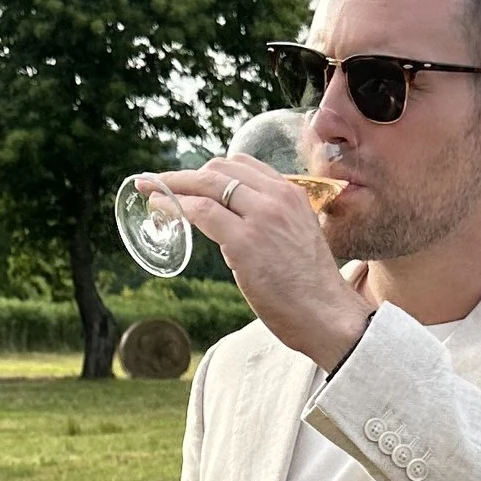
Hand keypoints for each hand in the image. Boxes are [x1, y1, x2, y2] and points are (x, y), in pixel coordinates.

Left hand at [139, 156, 371, 372]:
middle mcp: (277, 197)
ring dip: (173, 185)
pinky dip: (174, 206)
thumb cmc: (312, 289)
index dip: (211, 170)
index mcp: (291, 194)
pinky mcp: (244, 241)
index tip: (192, 178)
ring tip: (151, 190)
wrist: (329, 315)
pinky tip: (160, 208)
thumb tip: (231, 229)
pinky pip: (200, 212)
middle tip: (160, 181)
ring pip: (206, 184)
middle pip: (220, 169)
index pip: (243, 165)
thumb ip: (270, 225)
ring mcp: (260, 217)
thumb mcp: (296, 239)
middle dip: (185, 174)